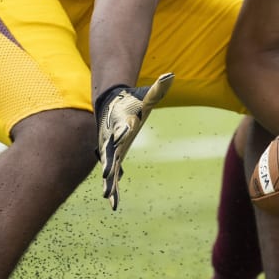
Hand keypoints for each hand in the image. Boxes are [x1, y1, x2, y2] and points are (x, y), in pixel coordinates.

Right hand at [94, 73, 173, 209]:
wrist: (111, 105)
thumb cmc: (131, 101)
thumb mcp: (146, 96)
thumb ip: (158, 88)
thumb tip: (172, 75)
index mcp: (121, 125)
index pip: (120, 130)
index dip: (120, 134)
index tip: (120, 139)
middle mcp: (113, 139)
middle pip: (110, 153)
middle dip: (109, 165)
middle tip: (106, 176)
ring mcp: (111, 150)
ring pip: (110, 169)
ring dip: (109, 183)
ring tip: (108, 197)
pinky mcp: (114, 157)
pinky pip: (113, 175)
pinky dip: (113, 188)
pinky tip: (113, 204)